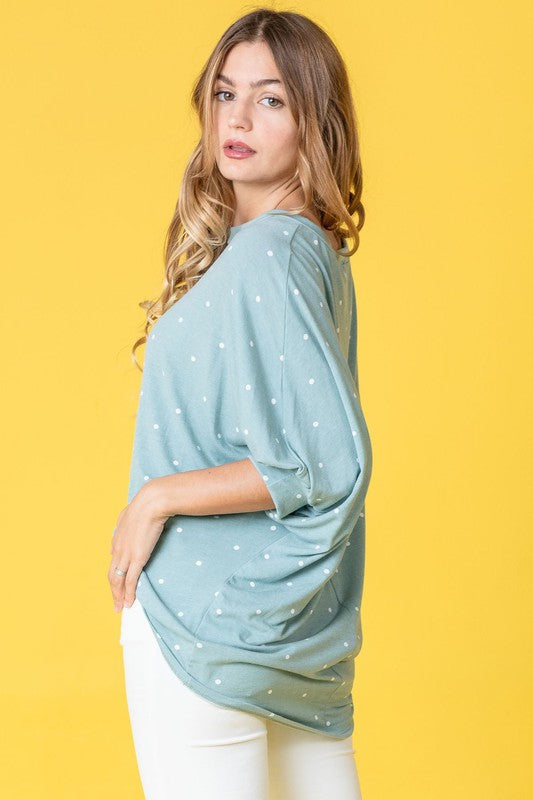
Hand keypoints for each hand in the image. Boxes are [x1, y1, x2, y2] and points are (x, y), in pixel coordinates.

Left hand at [108, 484, 169, 612]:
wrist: (152, 502)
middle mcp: (118, 548)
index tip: (117, 582)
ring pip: (118, 581)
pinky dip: (128, 593)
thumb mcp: (132, 512)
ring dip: (118, 596)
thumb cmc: (147, 503)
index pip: (113, 560)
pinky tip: (129, 602)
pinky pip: (130, 580)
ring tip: (121, 607)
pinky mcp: (137, 558)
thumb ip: (127, 521)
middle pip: (111, 574)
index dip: (115, 573)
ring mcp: (126, 555)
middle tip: (115, 603)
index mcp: (118, 537)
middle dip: (113, 591)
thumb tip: (127, 522)